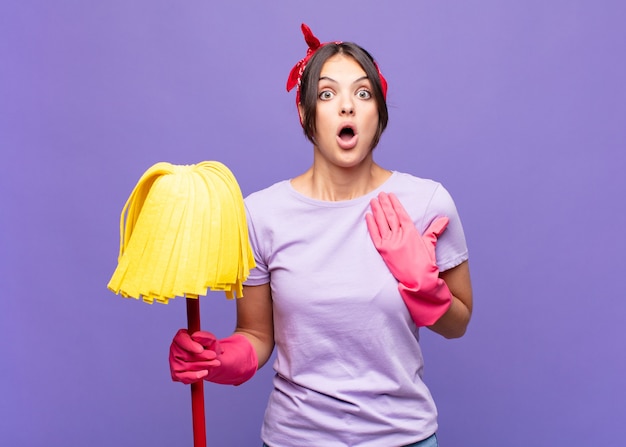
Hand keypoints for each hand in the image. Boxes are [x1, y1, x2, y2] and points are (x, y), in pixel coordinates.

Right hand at [169, 329, 221, 383]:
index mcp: (181, 336)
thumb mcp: (211, 340)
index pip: (181, 340)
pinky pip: (184, 378)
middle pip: (184, 354)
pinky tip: (205, 372)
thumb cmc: (209, 348)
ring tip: (215, 363)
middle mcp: (174, 349)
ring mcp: (174, 362)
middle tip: (214, 356)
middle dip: (202, 356)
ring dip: (202, 365)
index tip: (201, 349)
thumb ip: (205, 337)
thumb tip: (195, 336)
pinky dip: (196, 376)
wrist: (211, 360)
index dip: (190, 345)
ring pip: (185, 366)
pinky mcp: (176, 375)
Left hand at [366, 192, 451, 325]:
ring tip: (373, 201)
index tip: (390, 195)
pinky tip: (368, 216)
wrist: (419, 283)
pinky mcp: (383, 252)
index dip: (395, 204)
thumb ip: (435, 231)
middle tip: (380, 194)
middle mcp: (400, 236)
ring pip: (382, 223)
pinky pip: (375, 235)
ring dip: (377, 211)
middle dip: (384, 204)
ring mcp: (390, 244)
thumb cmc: (427, 265)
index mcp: (412, 233)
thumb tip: (445, 218)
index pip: (401, 214)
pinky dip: (371, 225)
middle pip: (390, 216)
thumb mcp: (431, 245)